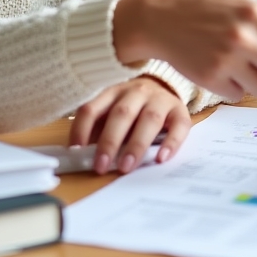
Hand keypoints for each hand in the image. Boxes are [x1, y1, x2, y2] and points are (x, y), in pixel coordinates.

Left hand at [69, 76, 191, 174]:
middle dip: (110, 141)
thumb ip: (99, 132)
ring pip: (150, 118)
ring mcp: (160, 99)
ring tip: (126, 167)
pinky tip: (161, 158)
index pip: (92, 108)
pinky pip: (179, 125)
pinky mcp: (180, 110)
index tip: (76, 152)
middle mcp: (136, 91)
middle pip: (122, 113)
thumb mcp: (112, 115)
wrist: (165, 90)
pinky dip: (171, 142)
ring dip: (136, 144)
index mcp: (113, 92)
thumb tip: (82, 157)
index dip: (81, 130)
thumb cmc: (133, 111)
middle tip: (101, 166)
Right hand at [112, 0, 256, 99]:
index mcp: (256, 13)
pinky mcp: (212, 80)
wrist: (161, 18)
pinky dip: (235, 86)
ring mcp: (227, 60)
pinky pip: (241, 95)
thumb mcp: (242, 6)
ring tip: (235, 57)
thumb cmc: (208, 10)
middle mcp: (244, 37)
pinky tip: (219, 67)